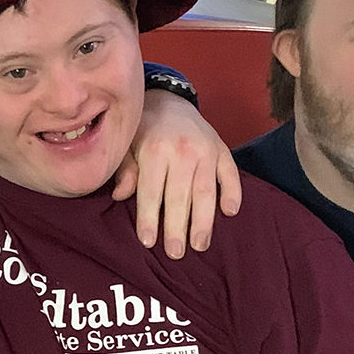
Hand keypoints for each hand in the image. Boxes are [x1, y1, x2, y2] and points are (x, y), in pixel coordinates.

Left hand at [113, 89, 241, 258]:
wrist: (170, 100)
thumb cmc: (144, 130)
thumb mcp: (126, 144)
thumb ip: (125, 170)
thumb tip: (120, 197)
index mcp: (155, 149)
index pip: (152, 190)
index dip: (148, 218)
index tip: (148, 242)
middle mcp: (182, 150)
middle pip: (180, 195)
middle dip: (177, 227)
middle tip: (176, 253)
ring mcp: (206, 150)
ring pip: (206, 190)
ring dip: (204, 220)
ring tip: (200, 245)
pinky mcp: (222, 149)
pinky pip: (231, 173)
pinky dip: (233, 192)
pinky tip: (230, 212)